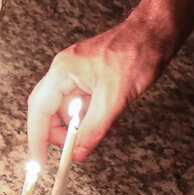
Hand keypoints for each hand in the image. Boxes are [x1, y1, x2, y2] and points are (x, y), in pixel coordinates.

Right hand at [27, 18, 172, 163]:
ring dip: (82, 125)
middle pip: (49, 110)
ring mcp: (76, 71)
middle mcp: (64, 70)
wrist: (155, 35)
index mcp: (62, 71)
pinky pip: (82, 101)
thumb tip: (79, 152)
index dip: (37, 137)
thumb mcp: (114, 100)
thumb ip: (93, 129)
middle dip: (61, 133)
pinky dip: (92, 116)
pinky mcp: (89, 74)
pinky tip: (109, 122)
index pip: (39, 110)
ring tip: (102, 133)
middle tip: (74, 149)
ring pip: (68, 108)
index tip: (40, 159)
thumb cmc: (136, 54)